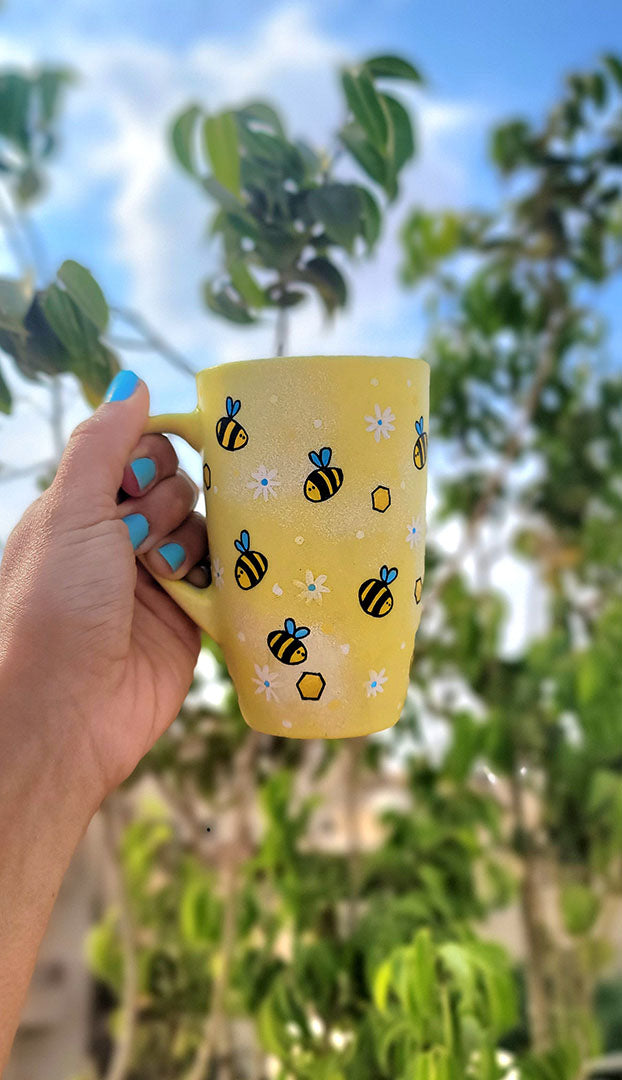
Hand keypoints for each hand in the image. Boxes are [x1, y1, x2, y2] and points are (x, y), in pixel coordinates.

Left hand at [0, 370, 206, 813]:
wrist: (65, 714)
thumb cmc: (55, 606)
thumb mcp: (68, 511)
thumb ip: (102, 443)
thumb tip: (132, 380)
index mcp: (81, 510)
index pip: (138, 452)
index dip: (149, 458)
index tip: (136, 482)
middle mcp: (120, 541)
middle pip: (179, 486)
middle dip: (168, 505)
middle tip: (140, 541)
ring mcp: (157, 582)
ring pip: (206, 529)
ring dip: (191, 544)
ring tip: (165, 577)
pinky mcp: (190, 621)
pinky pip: (225, 578)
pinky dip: (224, 576)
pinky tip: (210, 584)